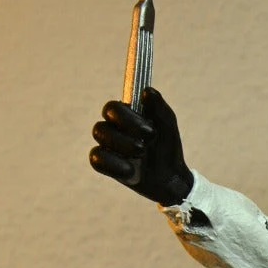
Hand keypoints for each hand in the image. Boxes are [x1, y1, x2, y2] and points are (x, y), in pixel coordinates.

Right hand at [89, 87, 192, 203]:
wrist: (170, 176)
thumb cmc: (167, 147)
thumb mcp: (168, 126)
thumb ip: (159, 108)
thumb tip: (147, 91)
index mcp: (125, 116)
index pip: (111, 108)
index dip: (126, 118)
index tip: (149, 129)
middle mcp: (112, 128)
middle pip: (100, 125)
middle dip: (124, 136)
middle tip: (144, 146)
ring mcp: (107, 146)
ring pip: (99, 141)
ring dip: (122, 147)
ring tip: (141, 156)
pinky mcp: (106, 165)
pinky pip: (96, 160)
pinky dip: (114, 165)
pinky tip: (130, 170)